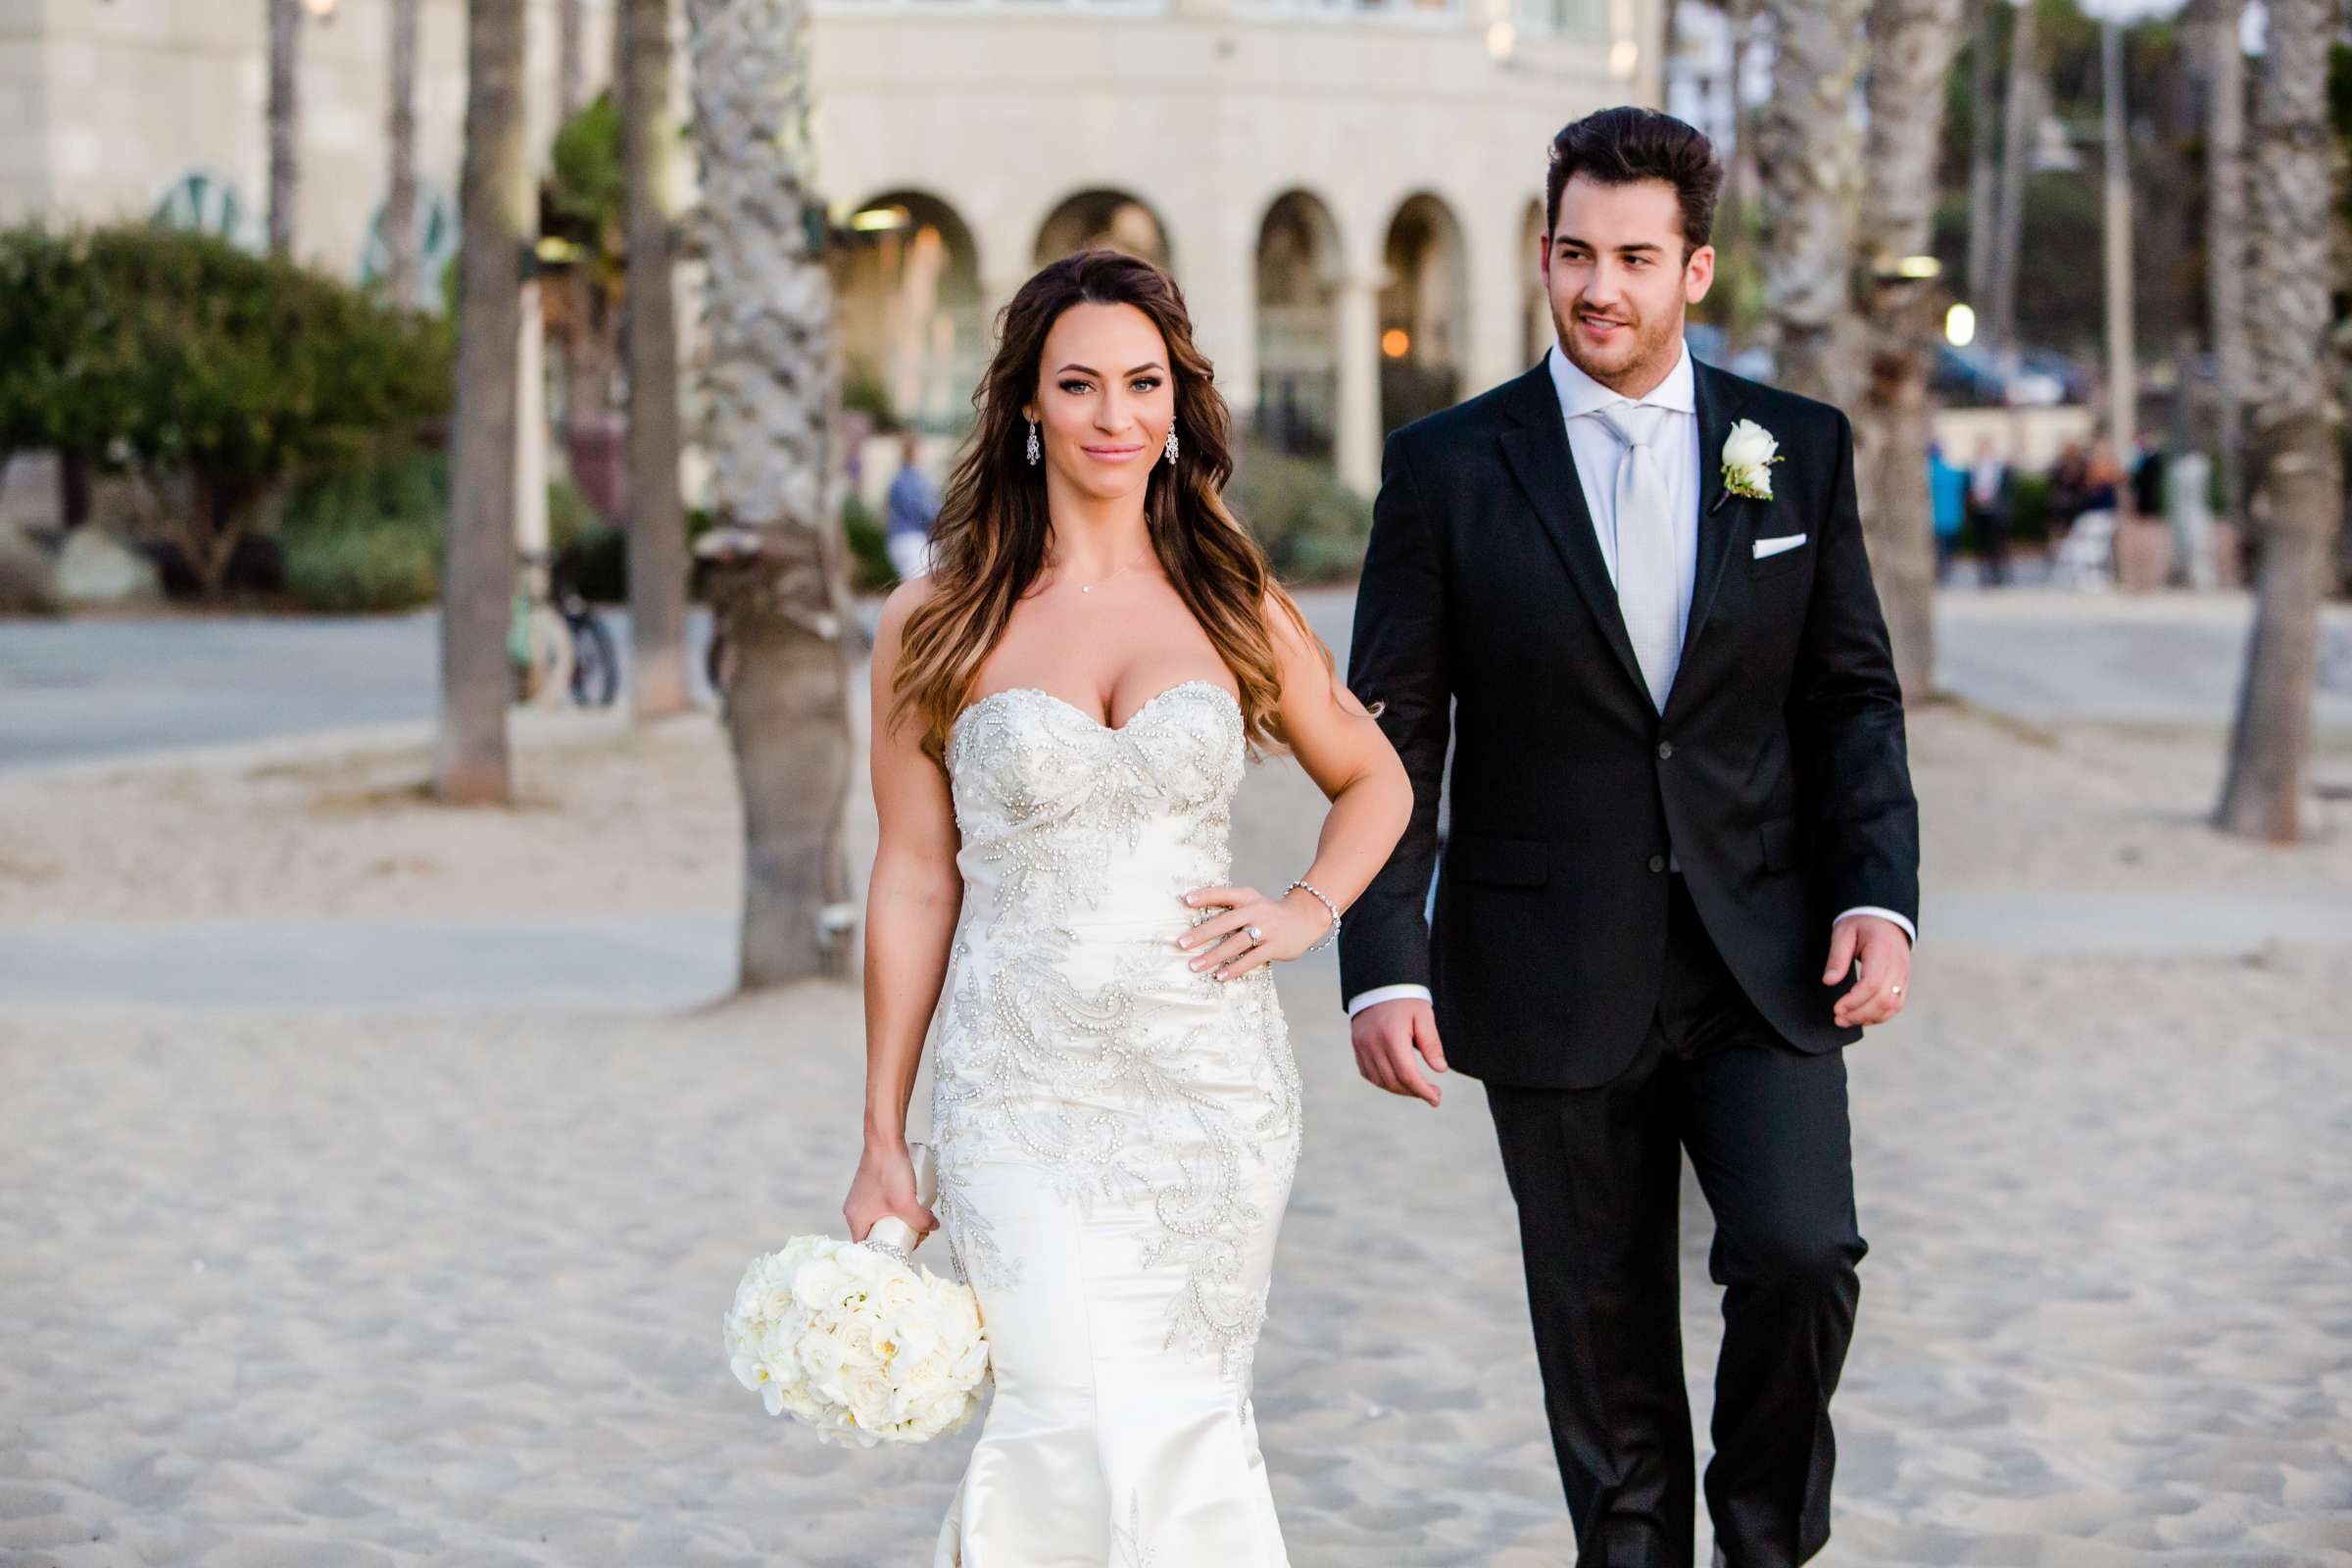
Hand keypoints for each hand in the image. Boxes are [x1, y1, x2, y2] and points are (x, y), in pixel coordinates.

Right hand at [842, 1139, 936, 1245]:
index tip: (909, 1245)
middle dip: (900, 1235)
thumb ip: (921, 1221)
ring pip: (882, 1219)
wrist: (885, 1140)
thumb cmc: (890, 1172)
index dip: (890, 1251)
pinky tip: (910, 1205)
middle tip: (919, 1231)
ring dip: (900, 1222)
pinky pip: (881, 1207)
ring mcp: (861, 1198)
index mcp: (856, 1220)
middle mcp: (854, 1211)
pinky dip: (895, 1210)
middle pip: (878, 1234)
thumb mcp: (907, 1203)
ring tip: (919, 1217)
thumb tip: (933, 1227)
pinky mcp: (869, 1188)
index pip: (870, 1248)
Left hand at [1175, 883, 1330, 982]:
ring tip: (1194, 966)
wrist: (1306, 918)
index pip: (1223, 894)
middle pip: (1226, 922)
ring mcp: (1266, 930)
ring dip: (1213, 956)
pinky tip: (1219, 976)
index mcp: (1247, 897)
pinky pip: (1251, 959)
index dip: (1205, 896)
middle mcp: (1256, 911)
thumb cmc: (1268, 913)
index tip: (1185, 900)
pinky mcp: (1274, 947)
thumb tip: (1196, 921)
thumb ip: (1229, 908)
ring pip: (1236, 944)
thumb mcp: (1251, 902)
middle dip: (1202, 933)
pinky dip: (1234, 968)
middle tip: (1181, 943)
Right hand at [1349, 997, 1447, 1106]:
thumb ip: (1432, 1043)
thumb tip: (1440, 1070)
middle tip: (1433, 1095)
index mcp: (1392, 1036)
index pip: (1407, 1074)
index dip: (1423, 1090)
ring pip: (1380, 1081)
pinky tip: (1398, 1080)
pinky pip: (1368, 1073)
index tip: (1436, 1098)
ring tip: (1417, 1088)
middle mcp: (1373, 1044)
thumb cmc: (1406, 999)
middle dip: (1414, 1092)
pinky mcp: (1357, 1046)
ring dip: (1400, 1090)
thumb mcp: (1424, 1016)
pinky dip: (1383, 1082)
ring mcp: (1361, 1046)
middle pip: (1394, 1081)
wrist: (1379, 983)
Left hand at [1825, 914, 1911, 1028]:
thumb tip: (1829, 981)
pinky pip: (1897, 1004)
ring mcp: (1904, 974)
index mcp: (1882, 951)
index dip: (1854, 1000)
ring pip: (1893, 1005)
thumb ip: (1837, 957)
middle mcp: (1898, 965)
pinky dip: (1880, 1015)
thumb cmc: (1861, 924)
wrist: (1885, 918)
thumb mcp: (1843, 933)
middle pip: (1884, 999)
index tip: (1837, 1008)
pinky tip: (1862, 1017)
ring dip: (1870, 1018)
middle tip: (1838, 1018)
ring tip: (1847, 1021)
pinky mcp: (1904, 981)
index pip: (1872, 983)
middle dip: (1860, 1014)